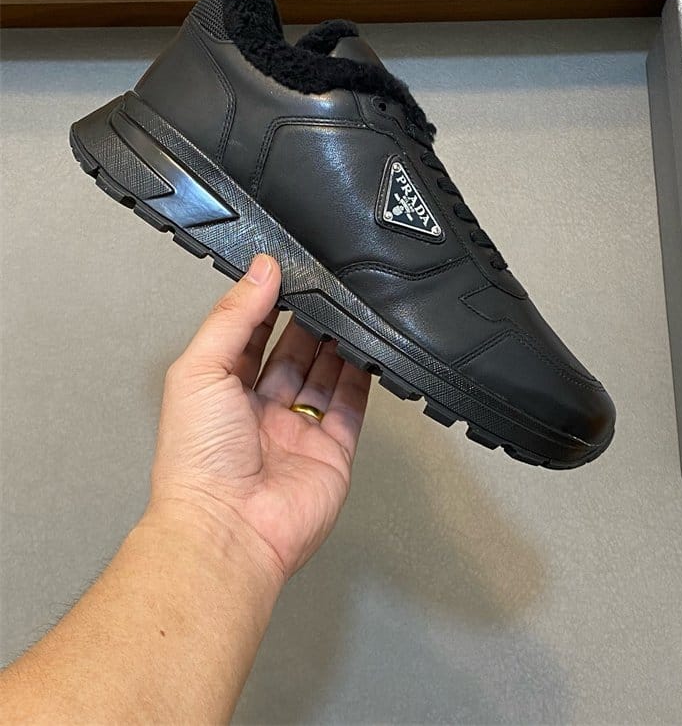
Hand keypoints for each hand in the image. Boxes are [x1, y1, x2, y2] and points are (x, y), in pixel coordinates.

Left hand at [148, 254, 370, 579]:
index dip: (266, 305)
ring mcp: (296, 432)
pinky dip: (361, 378)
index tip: (285, 275)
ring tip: (347, 310)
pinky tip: (366, 350)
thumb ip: (233, 317)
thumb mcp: (200, 369)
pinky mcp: (331, 451)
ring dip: (335, 343)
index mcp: (218, 391)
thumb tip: (260, 271)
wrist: (228, 528)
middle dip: (306, 321)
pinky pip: (351, 407)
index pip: (248, 335)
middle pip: (290, 353)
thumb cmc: (196, 463)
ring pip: (323, 375)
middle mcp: (257, 411)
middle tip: (323, 289)